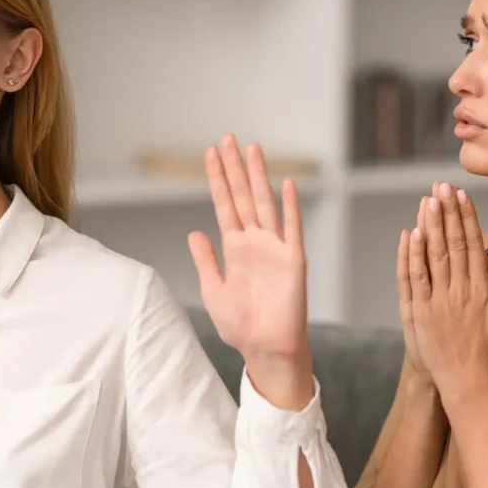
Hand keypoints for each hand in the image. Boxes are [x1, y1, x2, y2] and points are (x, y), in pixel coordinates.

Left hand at [188, 134, 312, 409]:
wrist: (265, 349)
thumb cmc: (240, 325)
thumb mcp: (212, 290)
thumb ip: (205, 260)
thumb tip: (194, 232)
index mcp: (234, 248)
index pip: (223, 204)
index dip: (217, 179)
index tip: (210, 153)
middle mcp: (254, 242)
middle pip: (242, 196)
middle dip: (235, 167)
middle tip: (228, 138)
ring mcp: (274, 248)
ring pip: (264, 203)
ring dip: (258, 176)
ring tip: (252, 148)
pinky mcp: (293, 260)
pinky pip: (291, 228)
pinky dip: (289, 207)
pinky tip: (286, 185)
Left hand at [407, 182, 487, 410]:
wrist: (465, 380)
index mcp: (480, 290)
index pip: (472, 245)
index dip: (466, 217)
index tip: (461, 195)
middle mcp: (458, 292)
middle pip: (450, 244)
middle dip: (446, 213)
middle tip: (441, 187)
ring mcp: (435, 301)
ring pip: (430, 257)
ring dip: (428, 227)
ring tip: (426, 201)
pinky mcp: (417, 312)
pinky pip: (412, 279)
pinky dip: (409, 256)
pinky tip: (409, 235)